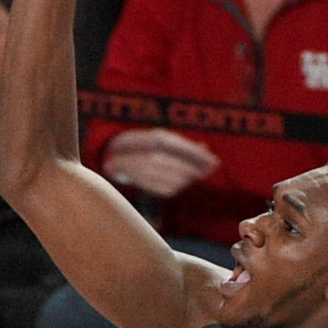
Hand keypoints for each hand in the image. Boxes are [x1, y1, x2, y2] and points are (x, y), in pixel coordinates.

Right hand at [104, 128, 220, 197]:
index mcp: (155, 138)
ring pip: (172, 178)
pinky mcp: (140, 183)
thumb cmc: (142, 145)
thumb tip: (205, 148)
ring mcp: (143, 169)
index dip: (199, 156)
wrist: (112, 156)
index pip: (181, 147)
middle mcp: (148, 152)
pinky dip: (174, 187)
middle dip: (194, 169)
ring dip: (186, 179)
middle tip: (207, 171)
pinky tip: (179, 184)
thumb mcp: (161, 139)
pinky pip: (163, 189)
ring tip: (194, 177)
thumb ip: (183, 145)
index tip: (215, 162)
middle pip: (177, 164)